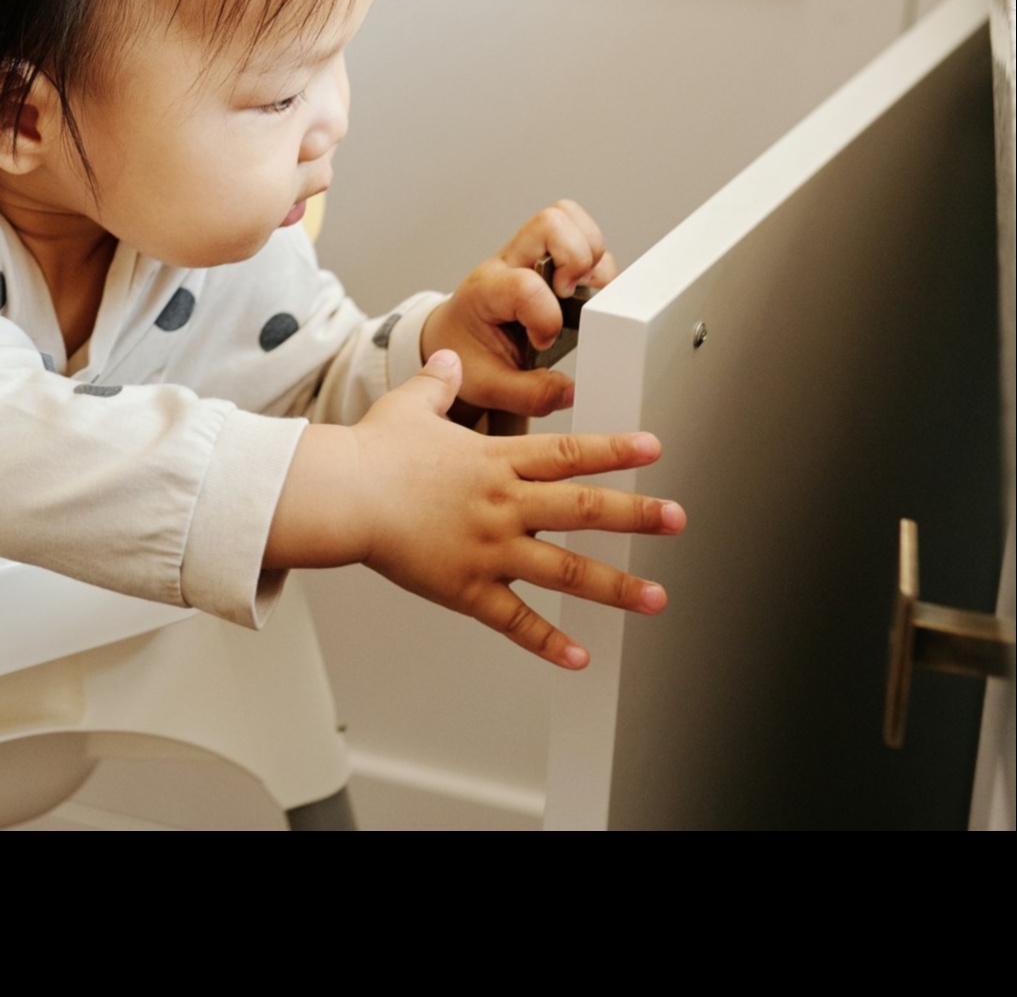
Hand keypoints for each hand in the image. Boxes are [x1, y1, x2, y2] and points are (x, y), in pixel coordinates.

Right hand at [269, 351, 682, 668]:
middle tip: (676, 518)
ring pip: (565, 569)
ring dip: (615, 585)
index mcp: (493, 461)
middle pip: (583, 507)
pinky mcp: (466, 587)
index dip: (614, 449)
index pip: (567, 451)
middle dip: (636, 513)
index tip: (652, 448)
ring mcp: (489, 549)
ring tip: (655, 597)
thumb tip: (449, 359)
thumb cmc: (368, 454)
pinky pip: (515, 620)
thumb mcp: (408, 406)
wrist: (340, 496)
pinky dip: (548, 641)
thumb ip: (437, 383)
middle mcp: (502, 504)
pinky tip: (579, 657)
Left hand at [422, 198, 618, 433]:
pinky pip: (581, 235)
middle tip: (570, 297)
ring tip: (581, 293)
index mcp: (485, 291)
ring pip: (569, 218)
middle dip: (576, 260)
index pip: (525, 285)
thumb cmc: (467, 354)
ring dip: (590, 255)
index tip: (541, 342)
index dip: (545, 317)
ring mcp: (530, 255)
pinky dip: (595, 259)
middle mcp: (508, 262)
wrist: (454, 337)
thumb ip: (530, 393)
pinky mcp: (550, 257)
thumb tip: (571, 389)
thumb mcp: (489, 386)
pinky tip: (586, 292)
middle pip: (550, 223)